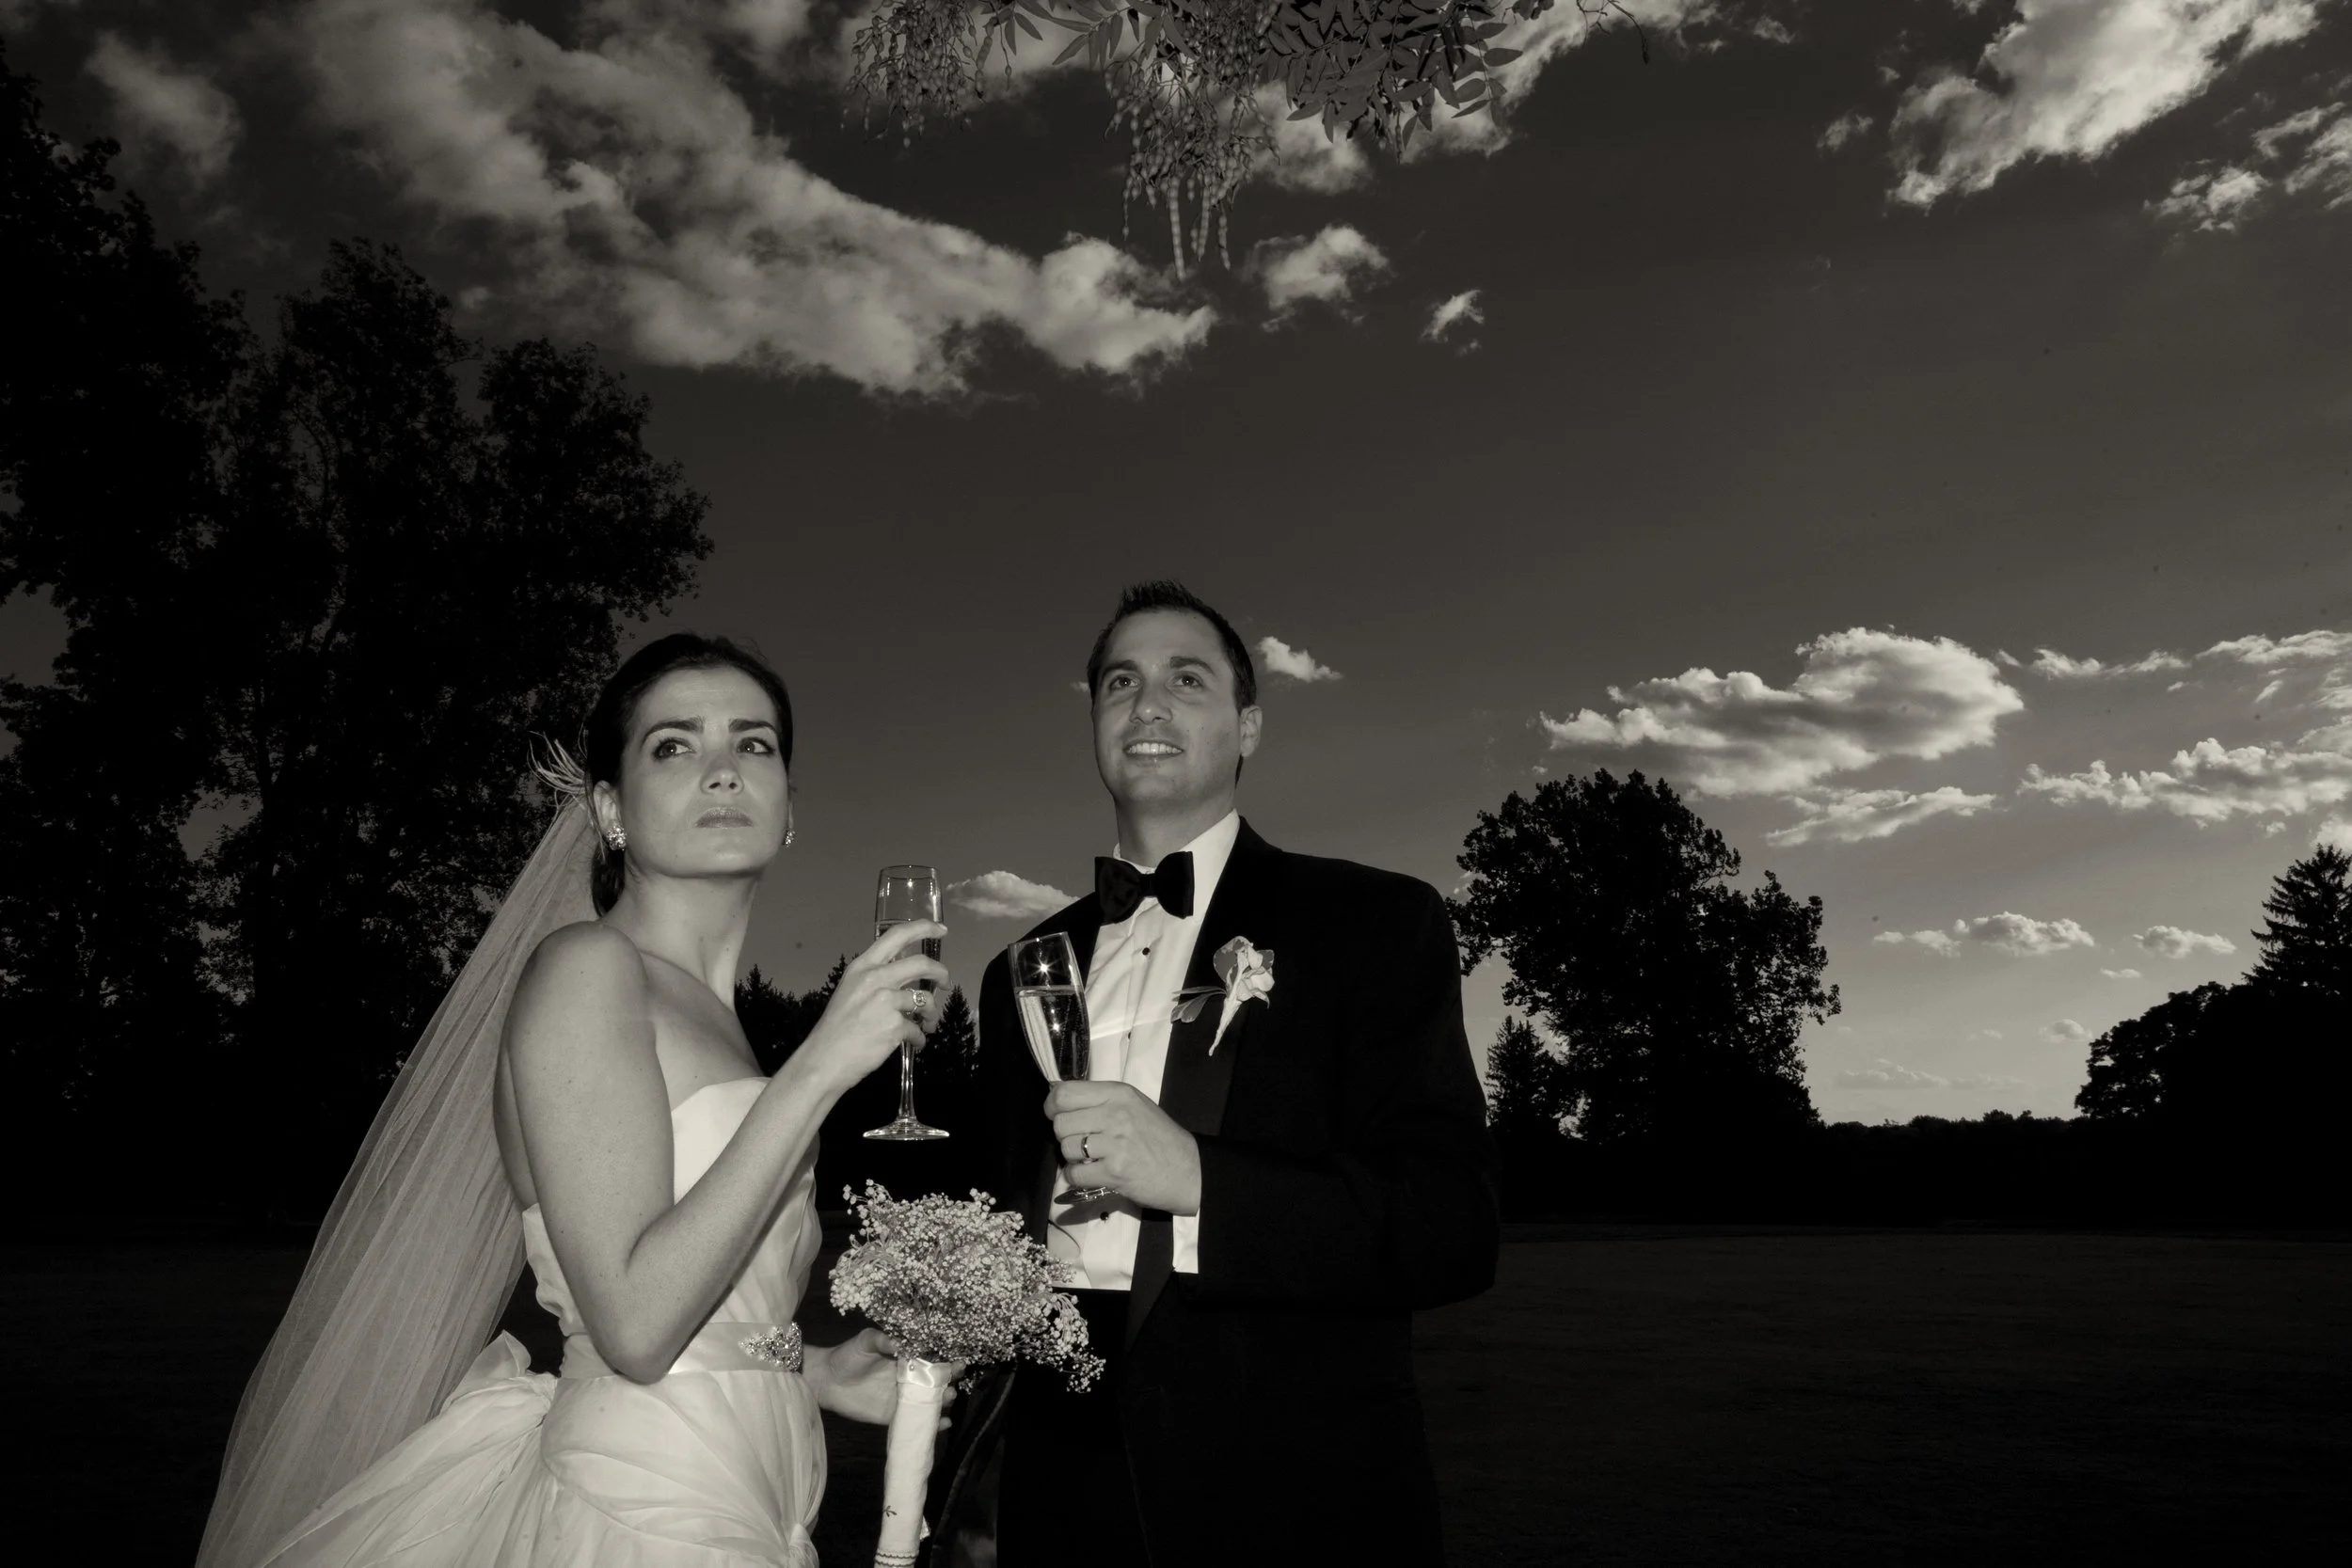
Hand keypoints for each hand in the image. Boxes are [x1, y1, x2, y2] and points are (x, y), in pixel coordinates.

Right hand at [798, 921, 948, 1094]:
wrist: (824, 1060)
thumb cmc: (836, 1029)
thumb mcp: (850, 991)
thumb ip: (875, 980)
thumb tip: (903, 980)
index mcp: (862, 966)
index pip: (897, 935)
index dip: (924, 928)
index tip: (941, 930)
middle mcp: (875, 978)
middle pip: (921, 963)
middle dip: (941, 972)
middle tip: (945, 983)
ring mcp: (885, 1001)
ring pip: (926, 1000)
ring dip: (932, 1014)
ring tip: (928, 1024)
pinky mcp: (894, 1026)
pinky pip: (918, 1029)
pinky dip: (920, 1038)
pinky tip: (914, 1042)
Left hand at [804, 1329, 960, 1427]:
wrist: (827, 1380)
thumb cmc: (848, 1355)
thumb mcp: (865, 1341)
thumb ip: (882, 1339)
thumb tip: (902, 1341)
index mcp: (905, 1360)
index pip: (931, 1360)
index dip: (946, 1362)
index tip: (959, 1362)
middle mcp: (907, 1380)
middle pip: (934, 1383)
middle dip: (948, 1383)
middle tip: (954, 1383)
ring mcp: (901, 1400)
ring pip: (927, 1403)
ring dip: (942, 1403)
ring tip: (949, 1400)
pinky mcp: (892, 1417)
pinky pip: (913, 1421)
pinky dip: (930, 1424)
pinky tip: (943, 1424)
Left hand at [1047, 1080, 1200, 1214]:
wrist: (1188, 1170)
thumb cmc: (1158, 1136)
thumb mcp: (1134, 1105)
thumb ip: (1101, 1101)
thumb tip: (1059, 1100)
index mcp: (1118, 1093)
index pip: (1065, 1093)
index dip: (1052, 1106)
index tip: (1056, 1115)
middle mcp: (1116, 1114)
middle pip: (1061, 1123)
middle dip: (1065, 1136)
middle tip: (1081, 1142)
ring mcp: (1115, 1144)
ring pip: (1066, 1149)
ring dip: (1073, 1158)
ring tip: (1092, 1159)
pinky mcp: (1114, 1172)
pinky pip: (1075, 1174)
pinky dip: (1077, 1177)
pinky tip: (1093, 1174)